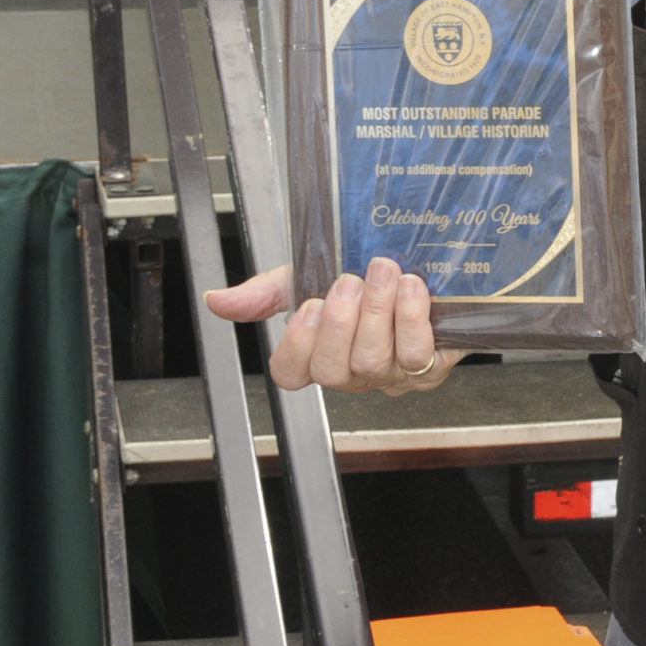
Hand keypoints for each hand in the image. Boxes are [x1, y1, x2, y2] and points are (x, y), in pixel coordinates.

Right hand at [203, 255, 460, 394]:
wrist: (426, 270)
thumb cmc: (365, 279)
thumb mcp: (308, 277)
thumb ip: (263, 293)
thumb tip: (216, 300)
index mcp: (319, 354)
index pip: (290, 374)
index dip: (296, 345)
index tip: (308, 305)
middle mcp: (352, 372)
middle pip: (332, 371)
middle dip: (339, 324)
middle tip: (349, 282)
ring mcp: (390, 375)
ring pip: (373, 360)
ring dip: (376, 312)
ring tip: (383, 272)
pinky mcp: (429, 368)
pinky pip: (415, 354)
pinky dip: (411, 317)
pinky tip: (411, 288)